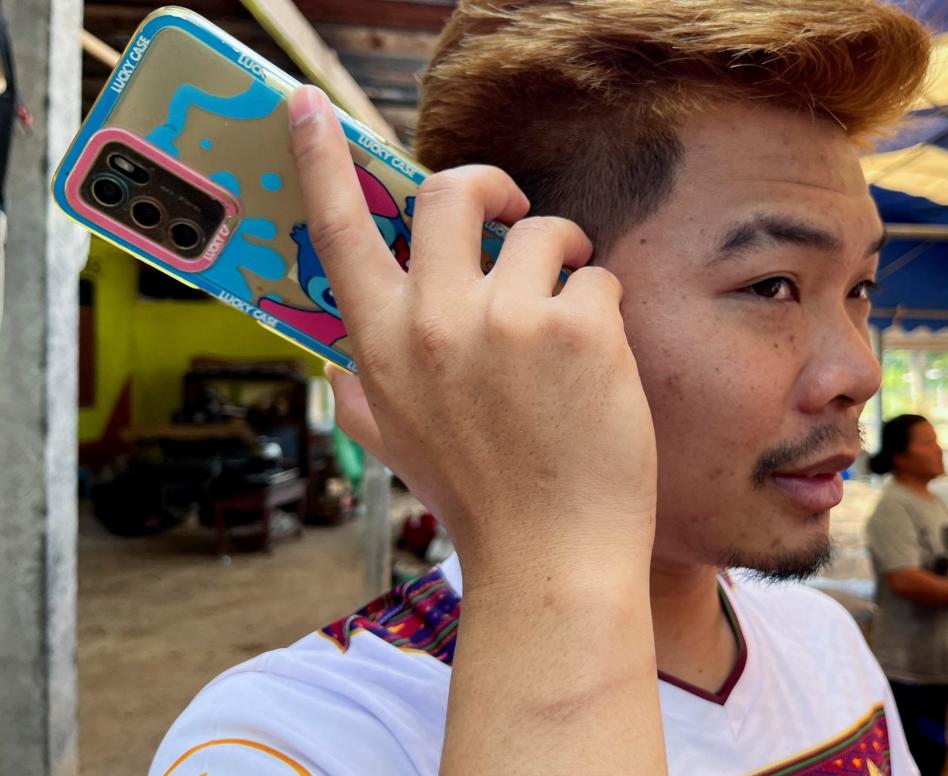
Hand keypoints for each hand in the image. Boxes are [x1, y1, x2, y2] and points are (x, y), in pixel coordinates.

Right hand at [287, 86, 657, 583]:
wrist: (552, 557)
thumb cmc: (480, 500)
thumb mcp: (397, 443)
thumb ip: (360, 391)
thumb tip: (332, 359)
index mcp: (381, 345)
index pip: (339, 230)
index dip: (319, 159)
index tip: (307, 106)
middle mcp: (434, 321)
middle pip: (450, 190)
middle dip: (489, 187)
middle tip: (512, 212)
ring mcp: (507, 319)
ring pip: (541, 229)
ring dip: (563, 259)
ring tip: (569, 318)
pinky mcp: (577, 326)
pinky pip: (596, 274)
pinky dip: (602, 308)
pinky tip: (597, 366)